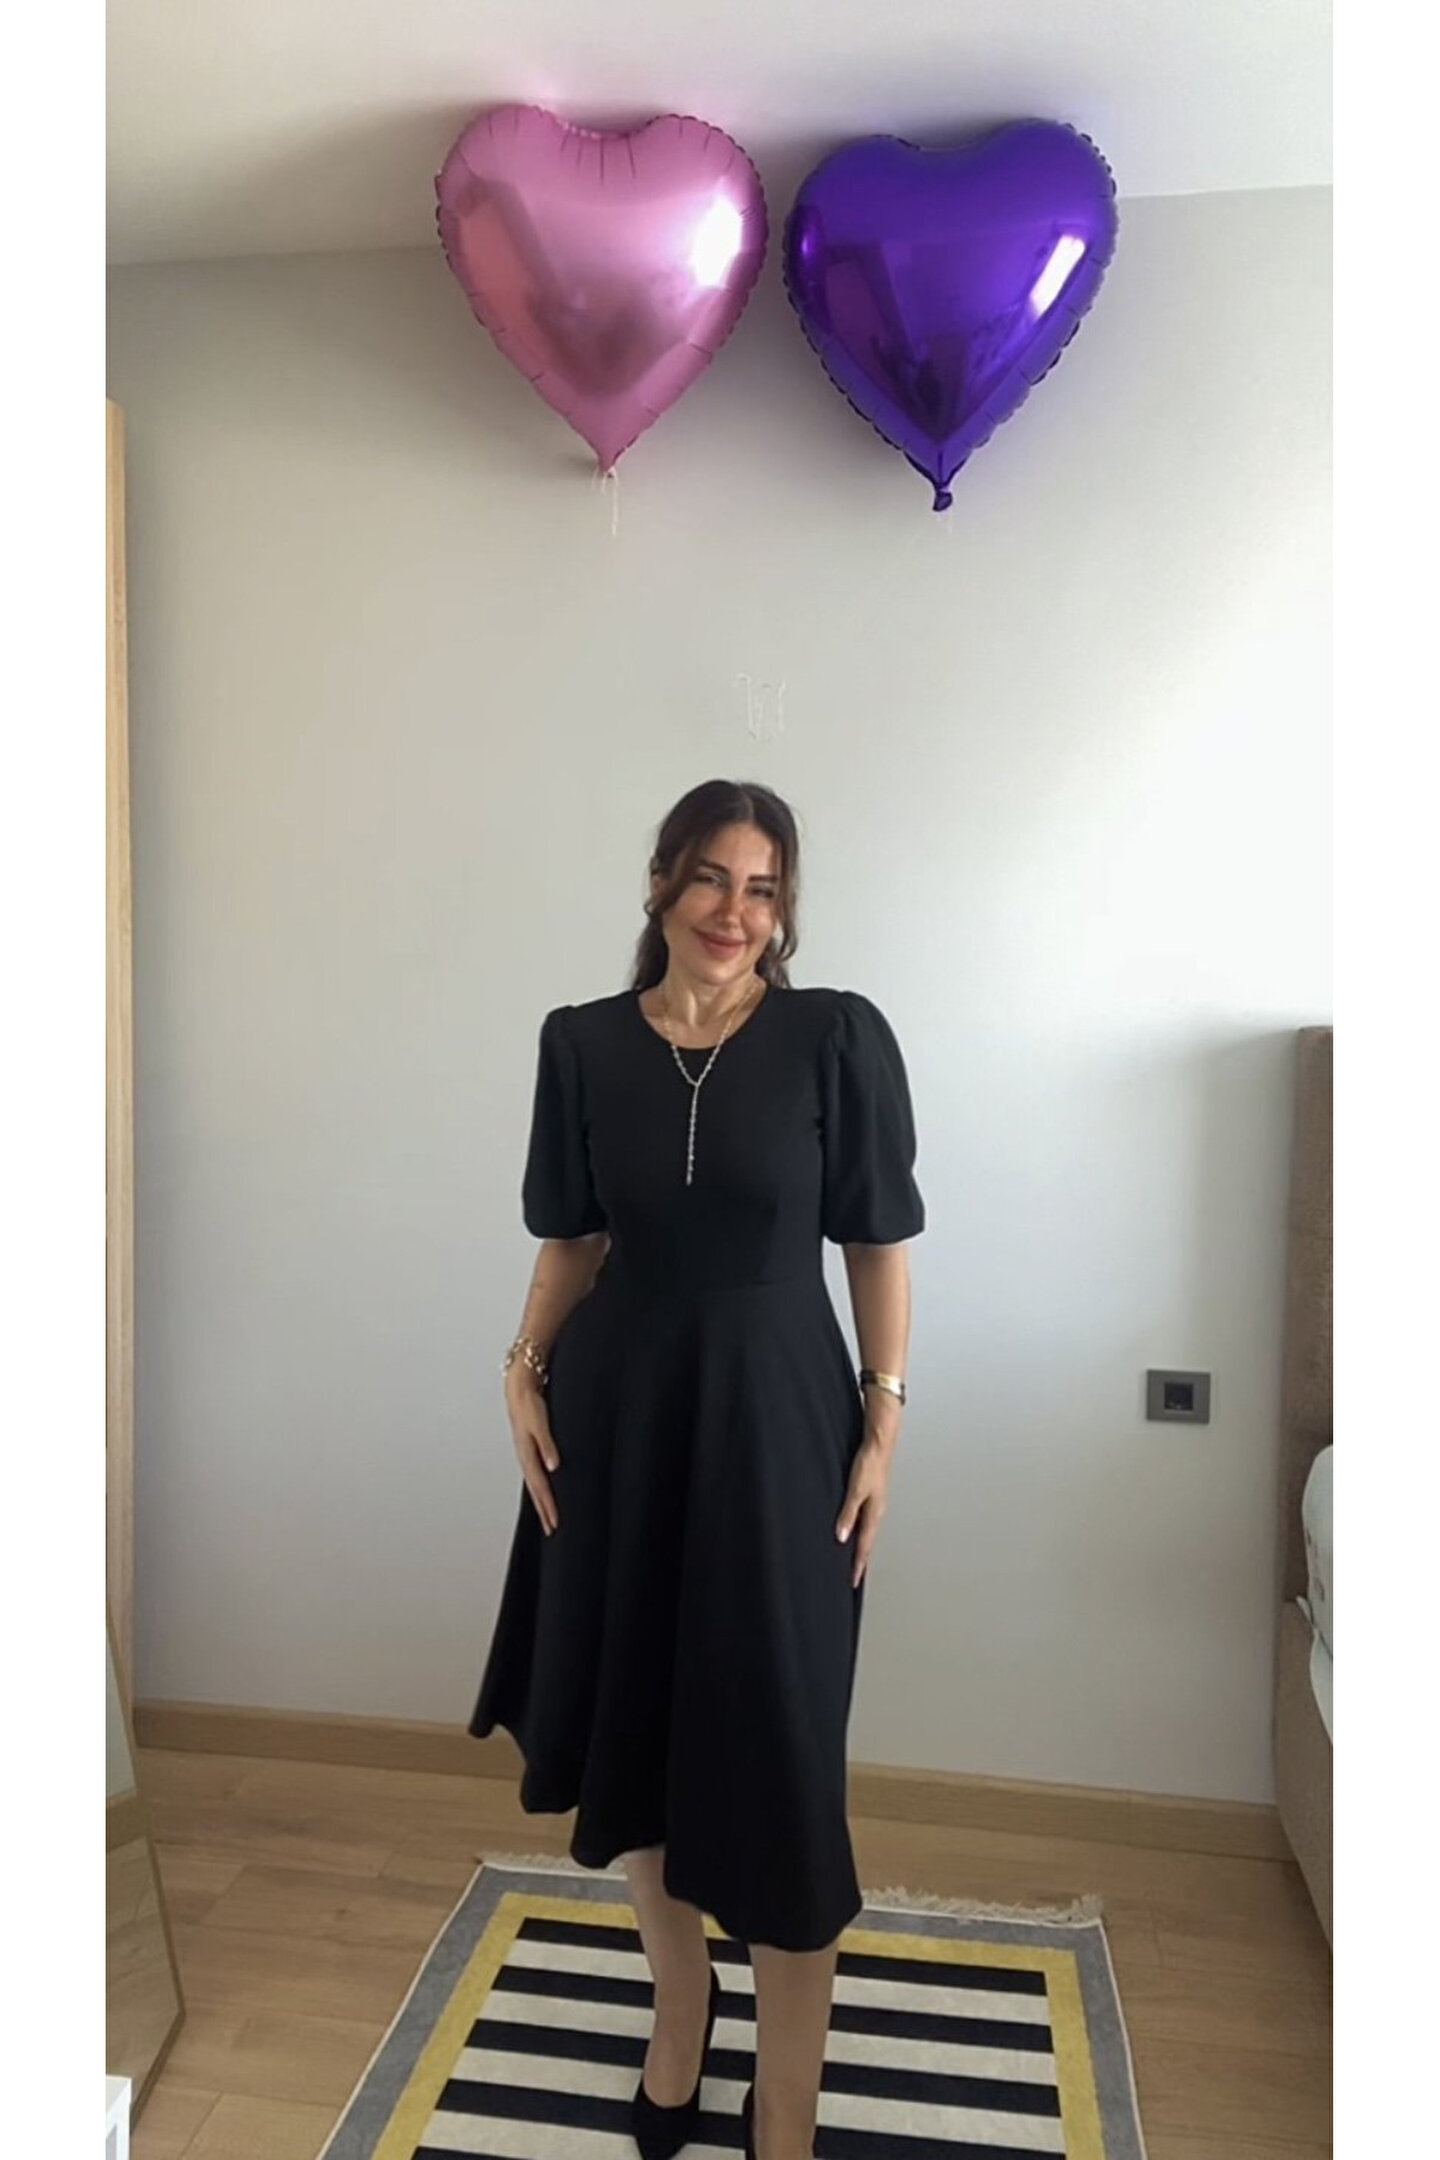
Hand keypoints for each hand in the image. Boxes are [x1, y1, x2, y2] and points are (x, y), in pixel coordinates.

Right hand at [506, 1375, 560, 1536]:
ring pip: (535, 1485)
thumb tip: (554, 1467)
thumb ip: (547, 1445)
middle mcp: (525, 1458)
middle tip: (552, 1530)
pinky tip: (545, 1491)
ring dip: (542, 1502)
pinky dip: (540, 1488)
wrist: (519, 1388)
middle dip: (544, 1511)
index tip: (555, 1522)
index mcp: (527, 1454)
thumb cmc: (530, 1404)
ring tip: (549, 1518)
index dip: (548, 1505)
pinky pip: (535, 1475)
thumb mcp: (540, 1424)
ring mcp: (526, 1454)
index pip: (540, 1486)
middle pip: (536, 1491)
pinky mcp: (529, 1449)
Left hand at [835, 1432, 894, 1588]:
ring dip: (860, 1546)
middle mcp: (877, 1512)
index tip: (853, 1581)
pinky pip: (865, 1520)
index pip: (864, 1546)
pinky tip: (853, 1529)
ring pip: (867, 1531)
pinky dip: (859, 1531)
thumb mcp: (855, 1491)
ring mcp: (875, 1504)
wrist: (880, 1443)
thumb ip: (848, 1514)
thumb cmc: (870, 1464)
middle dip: (860, 1560)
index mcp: (875, 1514)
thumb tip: (842, 1537)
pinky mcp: (872, 1495)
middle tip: (853, 1576)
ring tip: (853, 1559)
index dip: (858, 1565)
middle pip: (867, 1542)